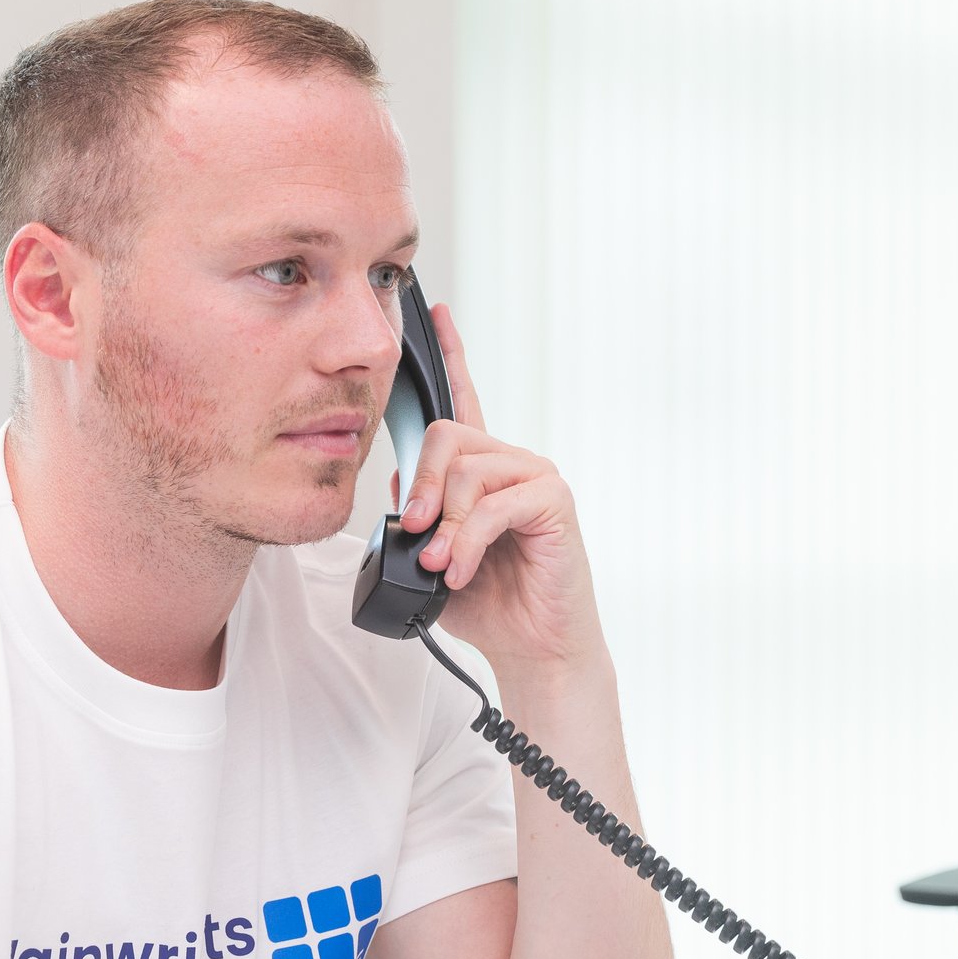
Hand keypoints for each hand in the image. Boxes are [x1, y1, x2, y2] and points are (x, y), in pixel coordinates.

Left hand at [395, 301, 604, 676]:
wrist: (531, 647)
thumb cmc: (488, 604)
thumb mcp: (430, 558)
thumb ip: (416, 519)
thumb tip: (403, 492)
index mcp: (483, 471)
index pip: (464, 401)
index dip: (452, 355)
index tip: (433, 311)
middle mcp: (511, 464)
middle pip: (448, 437)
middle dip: (423, 486)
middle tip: (417, 532)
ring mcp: (535, 478)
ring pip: (468, 472)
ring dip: (445, 526)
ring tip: (441, 565)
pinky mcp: (554, 501)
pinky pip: (494, 505)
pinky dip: (467, 543)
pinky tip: (460, 570)